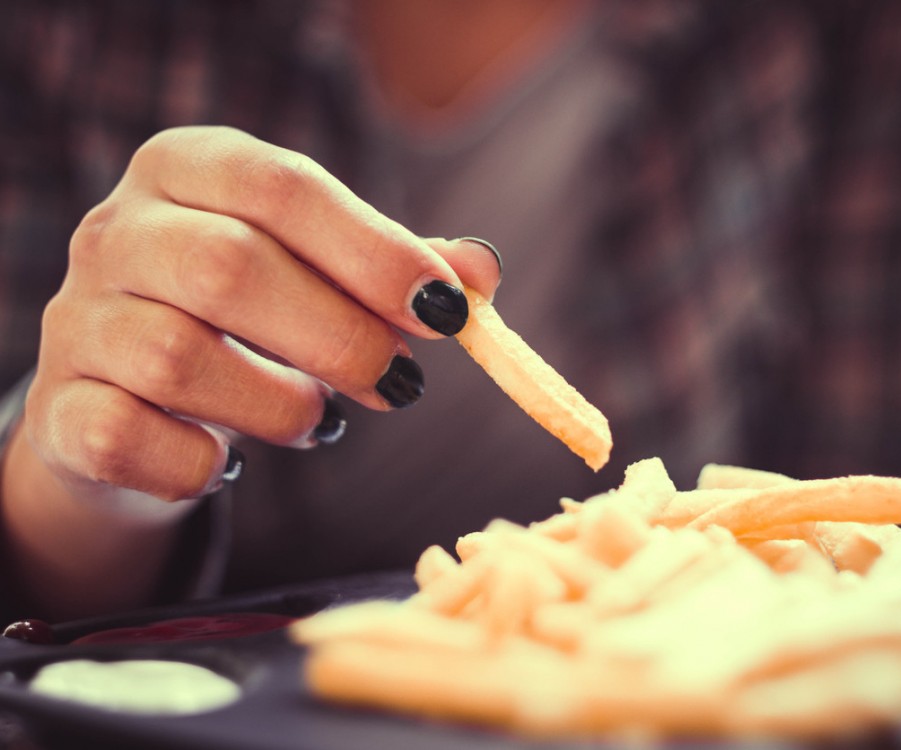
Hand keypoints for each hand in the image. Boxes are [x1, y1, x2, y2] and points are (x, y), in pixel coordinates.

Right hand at [24, 126, 500, 502]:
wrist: (129, 396)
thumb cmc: (243, 321)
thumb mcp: (314, 272)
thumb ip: (391, 270)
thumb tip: (482, 272)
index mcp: (187, 170)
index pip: (281, 186)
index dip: (373, 250)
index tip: (446, 311)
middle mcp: (115, 232)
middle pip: (229, 267)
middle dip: (339, 335)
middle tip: (401, 383)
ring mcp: (76, 321)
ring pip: (178, 358)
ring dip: (280, 405)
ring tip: (320, 421)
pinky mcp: (59, 410)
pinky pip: (127, 439)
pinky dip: (199, 464)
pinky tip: (229, 462)